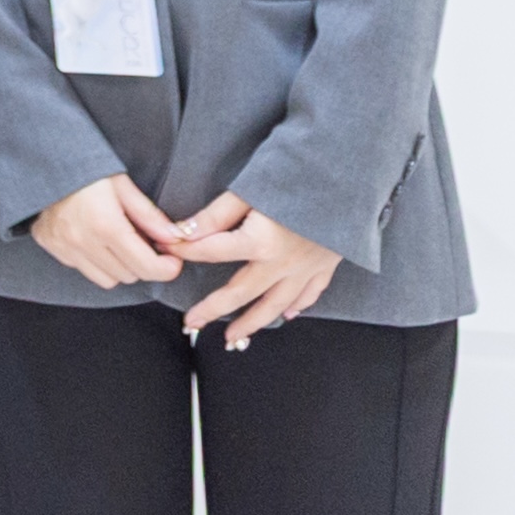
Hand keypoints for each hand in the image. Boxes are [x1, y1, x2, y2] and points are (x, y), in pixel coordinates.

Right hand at [29, 174, 185, 289]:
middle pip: (129, 275)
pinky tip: (94, 239)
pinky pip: (83, 269)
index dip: (166, 269)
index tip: (172, 262)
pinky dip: (95, 261)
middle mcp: (82, 241)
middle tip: (142, 242)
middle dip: (142, 263)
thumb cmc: (88, 169)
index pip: (145, 266)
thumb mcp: (123, 185)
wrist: (47, 160)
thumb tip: (175, 238)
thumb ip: (149, 216)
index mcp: (105, 224)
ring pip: (107, 279)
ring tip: (116, 241)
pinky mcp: (52, 247)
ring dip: (119, 266)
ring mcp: (64, 247)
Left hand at [171, 192, 342, 347]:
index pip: (211, 252)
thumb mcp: (249, 188)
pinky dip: (297, 306)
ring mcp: (307, 267)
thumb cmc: (298, 174)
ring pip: (276, 305)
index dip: (184, 251)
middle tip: (192, 324)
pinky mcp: (327, 264)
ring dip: (252, 323)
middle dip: (213, 310)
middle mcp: (282, 263)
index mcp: (259, 242)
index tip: (165, 251)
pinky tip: (288, 315)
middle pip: (241, 293)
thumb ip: (216, 215)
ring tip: (234, 339)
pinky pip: (310, 293)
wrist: (348, 176)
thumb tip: (183, 232)